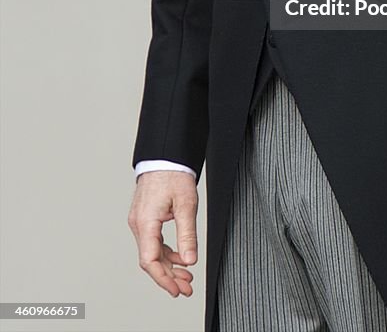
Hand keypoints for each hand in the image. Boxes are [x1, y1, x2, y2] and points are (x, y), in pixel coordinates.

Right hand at [128, 171, 197, 296]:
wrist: (165, 156)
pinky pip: (153, 242)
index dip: (163, 279)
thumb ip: (187, 234)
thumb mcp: (186, 204)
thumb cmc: (173, 174)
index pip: (150, 261)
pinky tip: (179, 258)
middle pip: (150, 260)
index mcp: (146, 222)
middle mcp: (138, 224)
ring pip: (152, 252)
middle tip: (186, 287)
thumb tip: (190, 260)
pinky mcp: (144, 218)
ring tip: (186, 276)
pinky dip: (166, 253)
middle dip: (169, 276)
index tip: (176, 289)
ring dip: (168, 266)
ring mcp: (140, 221)